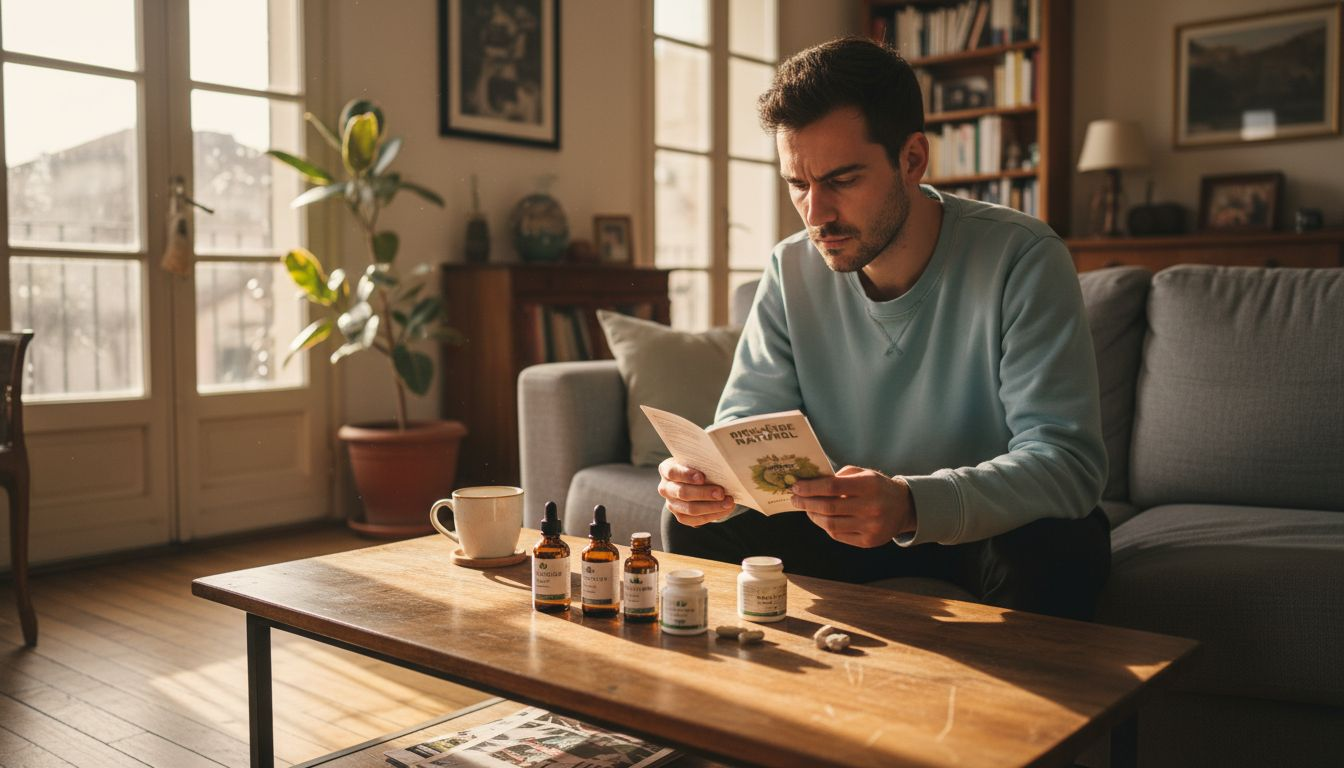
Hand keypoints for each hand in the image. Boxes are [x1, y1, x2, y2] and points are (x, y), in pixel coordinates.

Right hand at [658, 457, 735, 526]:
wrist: (694, 481)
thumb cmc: (697, 467)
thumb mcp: (696, 462)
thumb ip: (703, 464)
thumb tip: (721, 469)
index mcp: (666, 469)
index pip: (672, 472)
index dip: (686, 475)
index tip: (702, 477)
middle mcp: (665, 488)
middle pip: (682, 492)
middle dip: (704, 493)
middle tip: (721, 492)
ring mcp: (671, 504)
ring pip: (690, 509)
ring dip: (712, 506)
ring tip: (728, 502)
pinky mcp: (680, 516)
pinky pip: (695, 520)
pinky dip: (712, 515)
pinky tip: (725, 510)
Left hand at [790, 466, 915, 547]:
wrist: (904, 508)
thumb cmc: (877, 487)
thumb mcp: (864, 473)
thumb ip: (839, 476)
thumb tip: (810, 483)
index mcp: (869, 486)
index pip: (832, 486)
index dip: (810, 487)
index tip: (796, 486)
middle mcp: (871, 507)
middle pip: (828, 507)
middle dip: (806, 502)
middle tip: (794, 499)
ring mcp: (870, 527)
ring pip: (830, 524)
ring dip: (813, 516)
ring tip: (806, 508)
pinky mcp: (868, 542)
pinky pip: (838, 535)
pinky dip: (825, 526)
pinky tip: (820, 518)